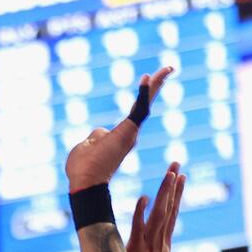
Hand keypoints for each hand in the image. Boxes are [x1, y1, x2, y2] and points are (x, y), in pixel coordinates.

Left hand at [65, 66, 173, 190]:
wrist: (85, 182)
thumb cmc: (82, 169)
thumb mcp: (85, 147)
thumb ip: (95, 137)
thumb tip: (100, 131)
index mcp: (120, 136)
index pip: (134, 111)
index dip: (142, 95)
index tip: (147, 79)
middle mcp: (130, 133)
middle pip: (145, 103)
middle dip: (157, 86)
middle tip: (169, 69)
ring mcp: (130, 133)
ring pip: (145, 104)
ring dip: (155, 85)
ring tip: (167, 69)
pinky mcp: (128, 132)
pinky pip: (138, 110)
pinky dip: (143, 94)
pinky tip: (148, 77)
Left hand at [127, 163, 185, 251]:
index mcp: (166, 245)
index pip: (173, 214)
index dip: (177, 195)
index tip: (181, 177)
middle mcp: (161, 242)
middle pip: (170, 209)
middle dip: (174, 186)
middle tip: (178, 164)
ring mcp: (150, 245)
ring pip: (160, 214)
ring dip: (165, 193)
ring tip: (170, 173)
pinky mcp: (137, 250)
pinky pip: (138, 228)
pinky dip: (141, 212)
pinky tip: (143, 197)